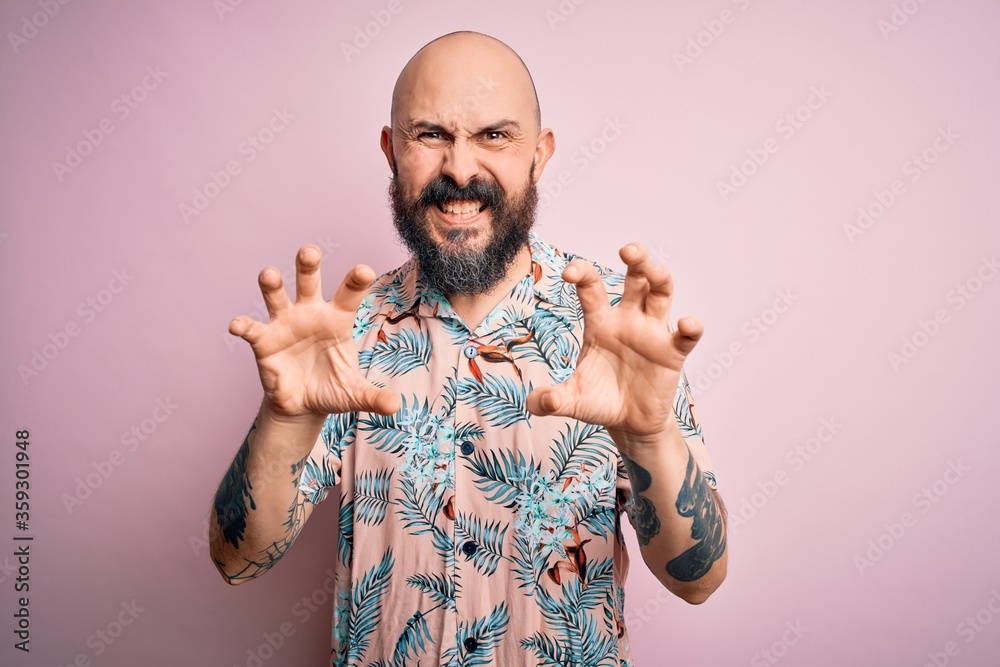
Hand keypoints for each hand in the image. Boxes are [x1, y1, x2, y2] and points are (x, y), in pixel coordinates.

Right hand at [229, 245, 399, 423]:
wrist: (303, 405)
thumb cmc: (332, 388)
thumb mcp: (354, 394)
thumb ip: (374, 398)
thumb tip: (395, 406)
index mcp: (338, 319)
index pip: (349, 294)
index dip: (356, 281)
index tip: (364, 270)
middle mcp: (310, 313)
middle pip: (309, 281)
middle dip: (308, 265)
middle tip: (309, 250)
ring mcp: (285, 323)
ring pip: (277, 296)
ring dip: (272, 284)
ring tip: (269, 274)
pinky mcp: (264, 340)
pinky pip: (251, 328)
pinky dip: (243, 325)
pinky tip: (237, 325)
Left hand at [525, 243, 702, 443]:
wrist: (628, 424)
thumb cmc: (599, 402)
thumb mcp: (573, 401)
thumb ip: (552, 400)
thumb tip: (534, 403)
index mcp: (600, 322)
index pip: (591, 287)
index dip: (582, 273)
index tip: (569, 273)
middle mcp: (628, 320)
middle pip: (636, 278)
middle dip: (636, 259)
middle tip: (627, 249)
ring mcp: (652, 333)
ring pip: (662, 292)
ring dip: (659, 276)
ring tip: (651, 268)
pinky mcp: (672, 353)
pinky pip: (686, 336)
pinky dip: (690, 327)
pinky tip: (687, 324)